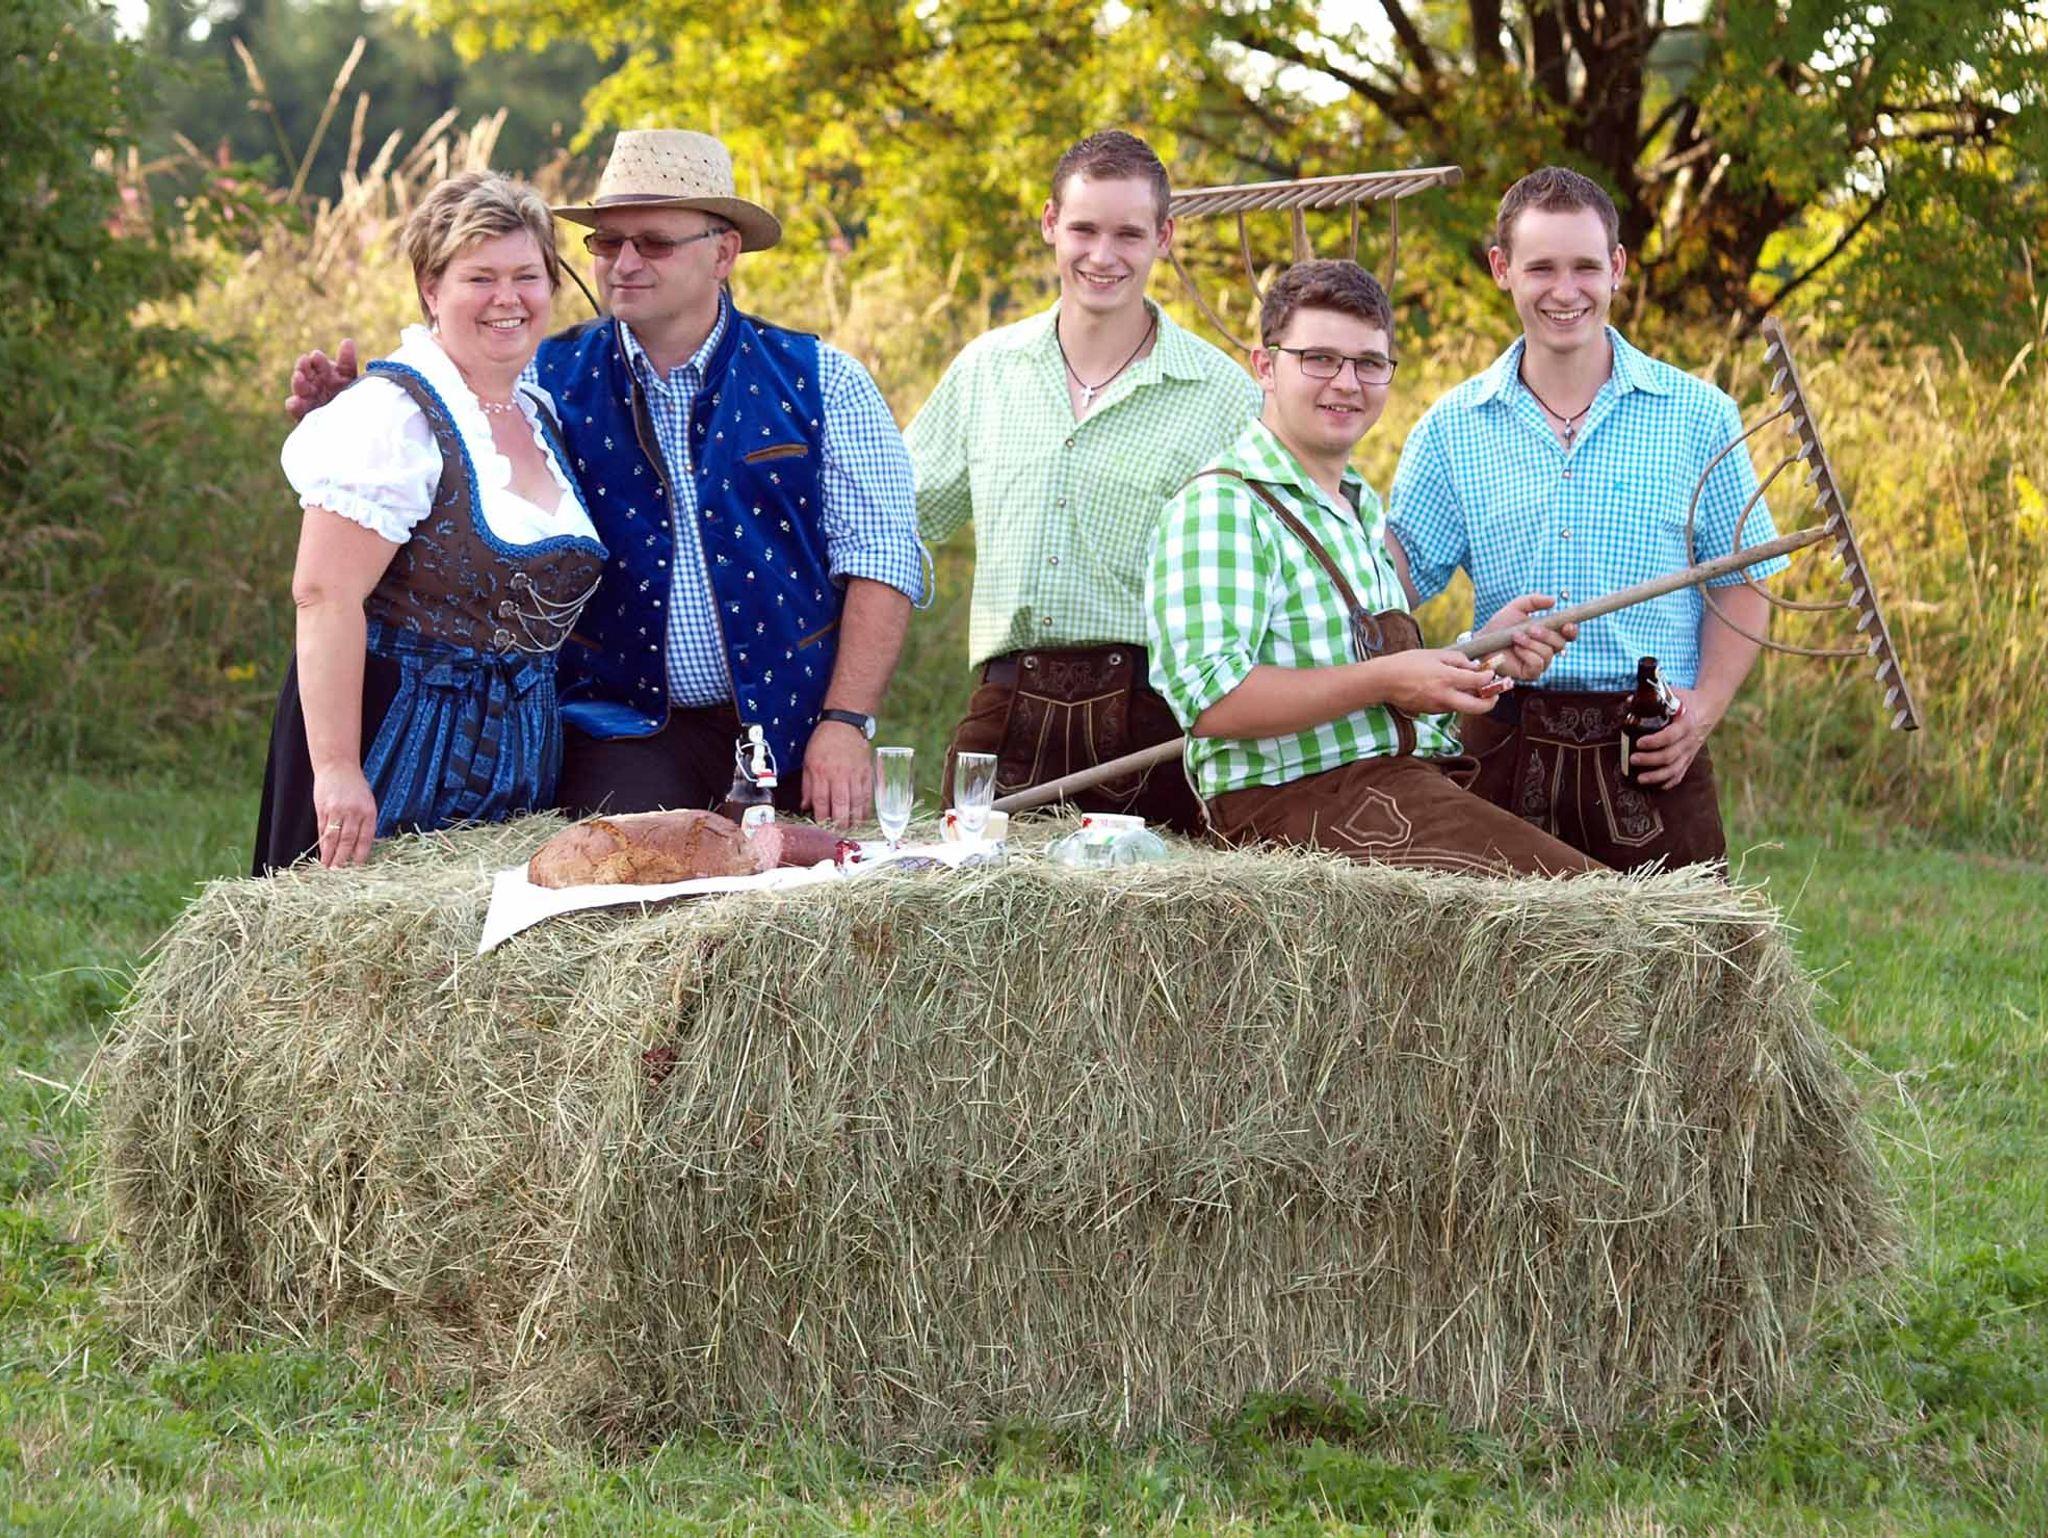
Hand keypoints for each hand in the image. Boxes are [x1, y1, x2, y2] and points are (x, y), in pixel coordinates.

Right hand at [286, 339, 357, 420]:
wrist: (352, 421)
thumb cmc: (349, 396)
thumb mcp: (350, 378)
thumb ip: (347, 362)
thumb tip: (347, 341)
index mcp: (324, 371)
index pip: (318, 362)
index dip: (317, 360)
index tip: (317, 356)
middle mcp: (314, 382)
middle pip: (304, 371)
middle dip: (303, 366)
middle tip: (305, 361)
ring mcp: (308, 397)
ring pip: (299, 388)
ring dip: (298, 381)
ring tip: (299, 376)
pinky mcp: (304, 414)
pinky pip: (296, 408)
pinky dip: (294, 404)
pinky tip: (295, 401)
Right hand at [312, 764, 377, 867]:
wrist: (337, 766)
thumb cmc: (356, 787)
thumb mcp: (367, 802)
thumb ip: (365, 822)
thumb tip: (360, 847)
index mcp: (368, 811)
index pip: (365, 838)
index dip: (361, 854)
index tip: (357, 867)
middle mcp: (353, 811)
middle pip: (347, 840)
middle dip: (343, 858)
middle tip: (339, 873)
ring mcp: (336, 810)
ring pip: (332, 837)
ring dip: (329, 854)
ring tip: (327, 868)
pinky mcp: (322, 808)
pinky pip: (322, 830)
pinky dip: (322, 843)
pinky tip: (322, 853)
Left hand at [800, 720, 872, 827]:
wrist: (844, 723)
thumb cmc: (824, 741)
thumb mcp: (808, 761)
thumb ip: (807, 785)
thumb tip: (805, 806)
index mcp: (821, 772)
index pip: (821, 801)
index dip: (822, 817)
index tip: (822, 828)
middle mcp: (838, 775)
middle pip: (840, 804)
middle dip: (840, 823)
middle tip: (839, 833)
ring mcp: (854, 774)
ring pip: (856, 802)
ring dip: (855, 819)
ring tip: (852, 829)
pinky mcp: (866, 772)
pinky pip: (867, 794)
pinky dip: (866, 807)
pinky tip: (864, 816)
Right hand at [1370, 649, 1509, 715]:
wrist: (1384, 681)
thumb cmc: (1407, 663)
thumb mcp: (1434, 654)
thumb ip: (1458, 660)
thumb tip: (1474, 666)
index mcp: (1447, 678)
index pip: (1479, 682)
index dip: (1489, 677)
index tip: (1490, 673)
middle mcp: (1445, 696)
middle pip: (1479, 707)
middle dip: (1491, 702)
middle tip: (1494, 694)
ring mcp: (1438, 707)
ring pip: (1464, 708)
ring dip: (1472, 701)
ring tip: (1471, 688)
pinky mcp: (1430, 712)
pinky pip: (1450, 708)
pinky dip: (1456, 700)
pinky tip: (1450, 690)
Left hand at [1474, 593, 1576, 682]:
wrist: (1484, 640)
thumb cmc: (1500, 625)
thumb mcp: (1517, 607)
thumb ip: (1534, 601)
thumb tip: (1554, 601)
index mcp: (1548, 634)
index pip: (1568, 635)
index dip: (1571, 630)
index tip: (1567, 625)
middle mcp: (1547, 649)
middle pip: (1561, 644)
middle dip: (1547, 635)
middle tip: (1531, 628)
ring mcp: (1539, 663)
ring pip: (1548, 654)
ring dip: (1532, 643)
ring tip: (1516, 637)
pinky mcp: (1530, 673)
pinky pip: (1537, 664)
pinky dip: (1527, 654)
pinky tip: (1516, 648)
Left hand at [1629, 687, 1717, 788]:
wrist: (1708, 707)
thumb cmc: (1685, 699)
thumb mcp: (1672, 693)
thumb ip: (1651, 697)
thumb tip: (1629, 701)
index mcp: (1686, 722)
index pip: (1671, 735)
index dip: (1654, 741)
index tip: (1638, 743)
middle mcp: (1690, 739)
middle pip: (1670, 755)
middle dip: (1650, 760)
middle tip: (1632, 759)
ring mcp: (1690, 751)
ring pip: (1675, 769)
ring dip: (1656, 776)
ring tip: (1639, 778)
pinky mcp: (1689, 758)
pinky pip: (1680, 774)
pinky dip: (1668, 782)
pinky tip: (1655, 785)